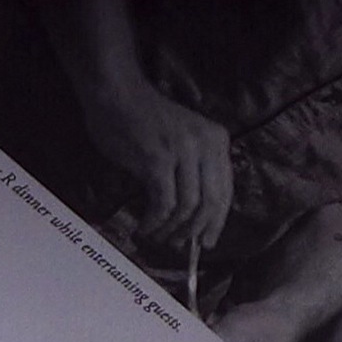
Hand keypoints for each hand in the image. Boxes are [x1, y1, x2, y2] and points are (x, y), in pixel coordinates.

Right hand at [87, 89, 233, 254]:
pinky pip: (163, 203)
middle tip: (177, 246)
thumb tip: (190, 212)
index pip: (225, 190)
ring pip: (188, 207)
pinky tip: (144, 228)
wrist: (116, 96)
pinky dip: (155, 222)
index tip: (205, 242)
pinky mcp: (157, 161)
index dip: (216, 221)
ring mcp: (182, 153)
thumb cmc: (141, 119)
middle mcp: (206, 146)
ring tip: (156, 237)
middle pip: (210, 202)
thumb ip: (192, 167)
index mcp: (216, 140)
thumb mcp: (181, 140)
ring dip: (172, 230)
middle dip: (194, 231)